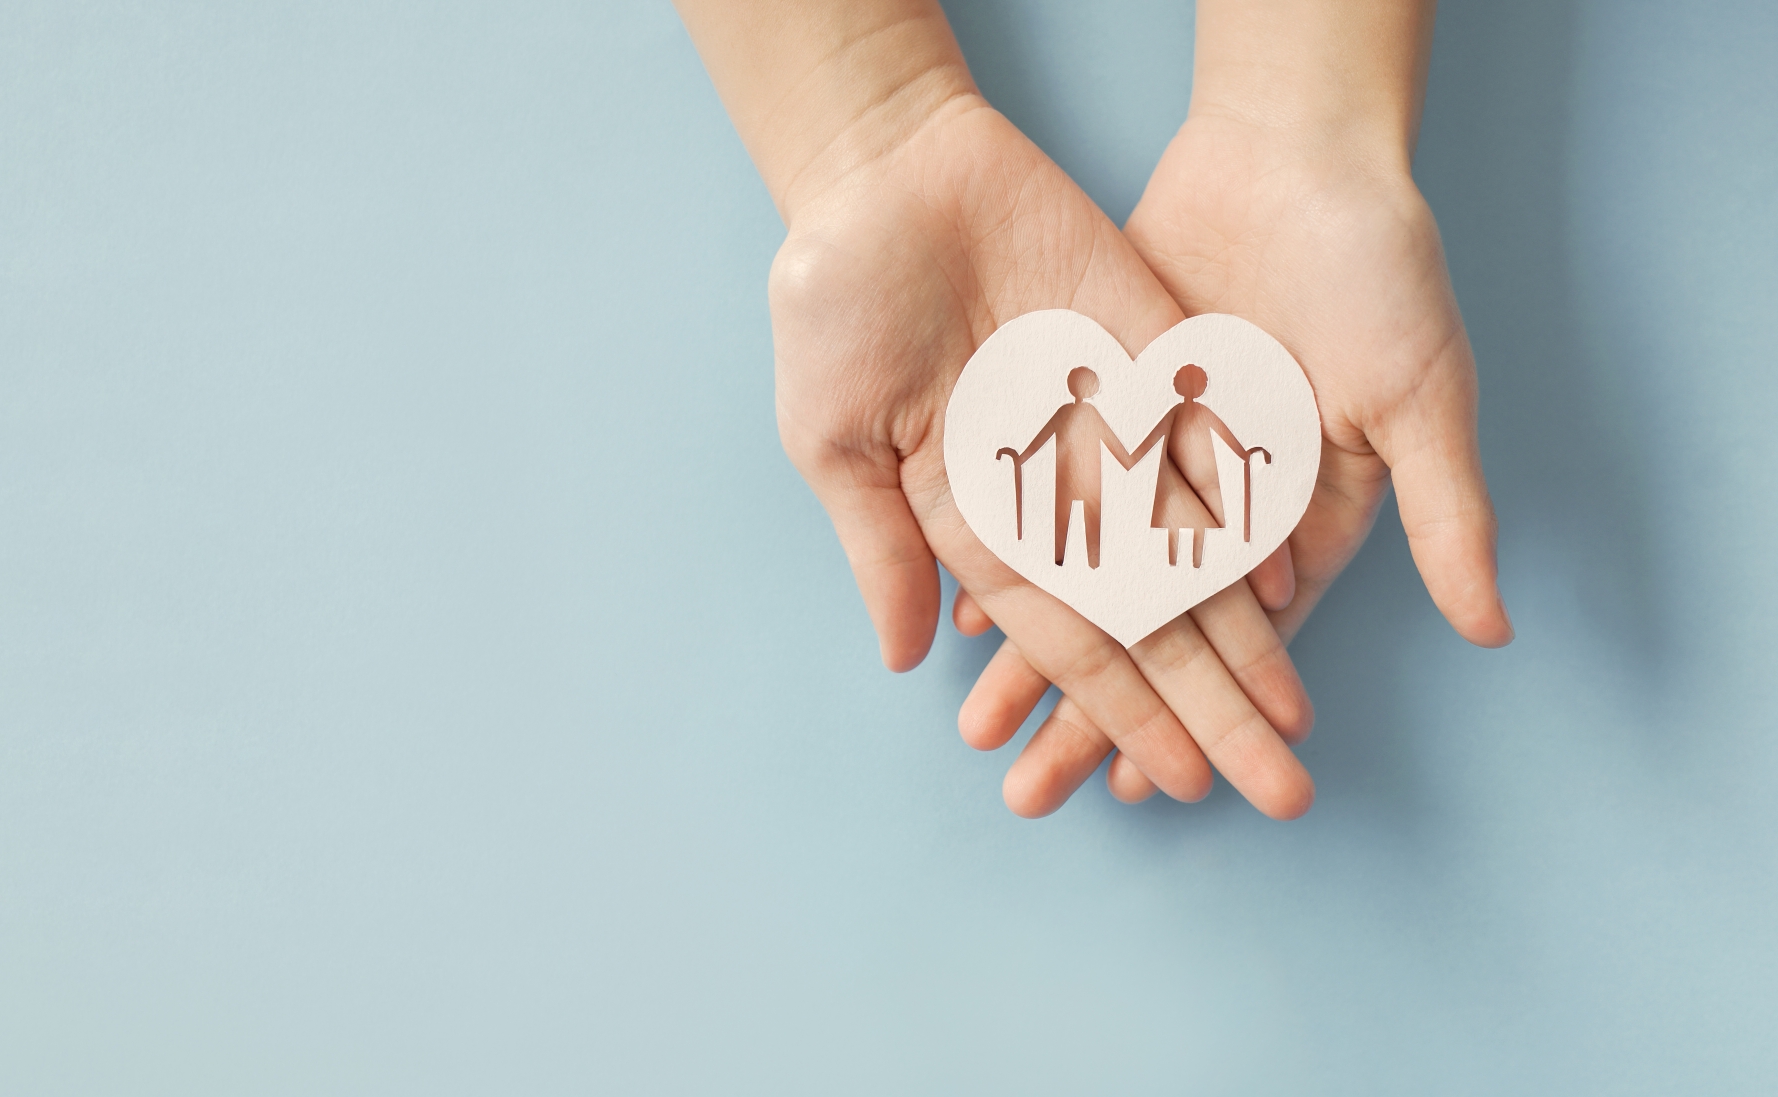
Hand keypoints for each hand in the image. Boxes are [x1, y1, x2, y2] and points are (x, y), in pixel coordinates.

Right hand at [769, 94, 1314, 817]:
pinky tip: (1289, 579)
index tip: (1177, 780)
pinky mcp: (1157, 359)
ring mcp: (1113, 429)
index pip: (1069, 639)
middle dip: (1210, 705)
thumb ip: (879, 543)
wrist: (888, 175)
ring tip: (1297, 714)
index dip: (1123, 711)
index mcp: (979, 522)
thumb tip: (908, 658)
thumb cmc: (835, 306)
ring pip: (1197, 555)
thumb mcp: (834, 437)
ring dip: (1249, 637)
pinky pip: (1217, 446)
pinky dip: (1254, 512)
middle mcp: (1060, 492)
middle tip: (1276, 787)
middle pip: (1151, 621)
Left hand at [956, 112, 1512, 804]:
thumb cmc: (1379, 271)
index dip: (1190, 718)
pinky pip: (1036, 499)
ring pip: (1077, 580)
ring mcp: (1144, 458)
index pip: (1228, 648)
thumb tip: (1491, 628)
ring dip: (1033, 655)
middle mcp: (1208, 505)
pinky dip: (1001, 551)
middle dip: (1089, 716)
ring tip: (980, 731)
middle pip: (1140, 633)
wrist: (1292, 155)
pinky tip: (958, 617)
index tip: (1147, 793)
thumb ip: (1445, 510)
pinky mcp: (1092, 405)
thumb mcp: (1422, 393)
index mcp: (1289, 518)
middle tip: (1031, 795)